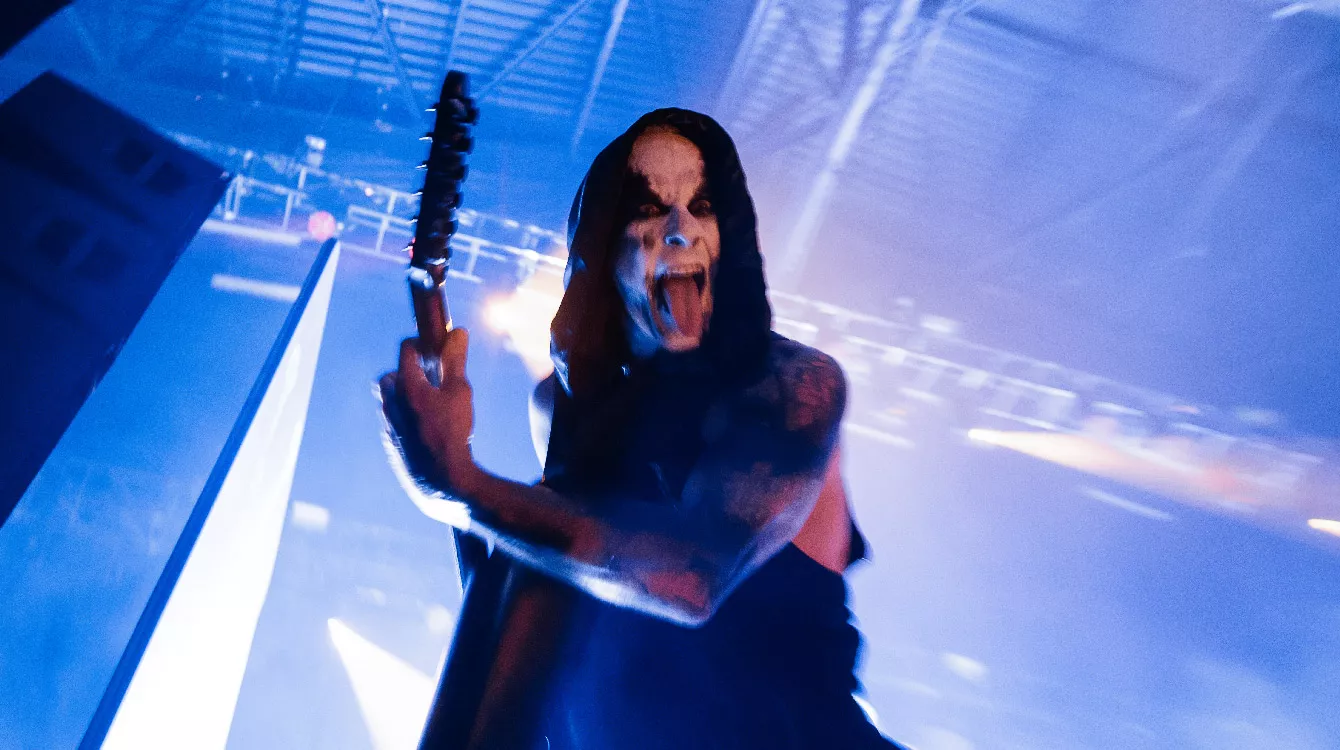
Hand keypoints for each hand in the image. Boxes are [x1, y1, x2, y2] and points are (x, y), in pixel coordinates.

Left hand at [378, 329, 481, 498]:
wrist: (441, 480)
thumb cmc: (452, 433)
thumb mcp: (460, 391)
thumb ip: (455, 359)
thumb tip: (457, 331)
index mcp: (406, 384)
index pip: (406, 349)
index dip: (421, 342)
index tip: (435, 346)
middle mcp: (391, 401)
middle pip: (392, 373)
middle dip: (409, 369)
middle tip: (432, 376)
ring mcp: (388, 422)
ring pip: (390, 396)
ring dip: (406, 392)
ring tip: (430, 402)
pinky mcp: (390, 440)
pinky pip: (393, 418)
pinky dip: (406, 414)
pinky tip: (427, 425)